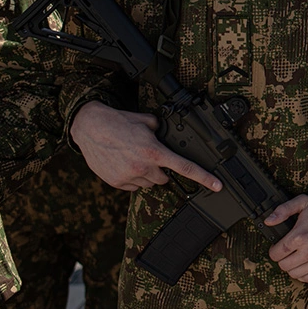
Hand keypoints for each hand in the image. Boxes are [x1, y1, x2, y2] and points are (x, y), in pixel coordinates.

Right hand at [71, 101, 222, 192]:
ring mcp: (128, 177)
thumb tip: (170, 136)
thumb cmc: (119, 122)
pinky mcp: (115, 182)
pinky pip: (133, 186)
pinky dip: (132, 178)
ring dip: (146, 174)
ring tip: (133, 157)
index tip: (218, 186)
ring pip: (149, 183)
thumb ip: (163, 131)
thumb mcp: (148, 121)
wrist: (90, 127)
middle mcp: (143, 167)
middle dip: (161, 170)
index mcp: (154, 152)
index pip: (185, 168)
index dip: (205, 178)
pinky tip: (124, 163)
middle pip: (164, 178)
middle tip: (150, 156)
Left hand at [266, 196, 307, 282]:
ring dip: (293, 267)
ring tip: (297, 257)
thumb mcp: (304, 202)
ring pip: (294, 274)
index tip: (278, 248)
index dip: (274, 251)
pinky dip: (304, 273)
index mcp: (300, 236)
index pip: (276, 254)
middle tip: (288, 252)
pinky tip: (306, 263)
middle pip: (284, 265)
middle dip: (283, 259)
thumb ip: (283, 210)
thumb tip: (269, 221)